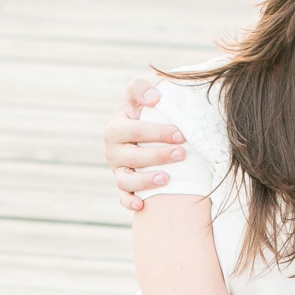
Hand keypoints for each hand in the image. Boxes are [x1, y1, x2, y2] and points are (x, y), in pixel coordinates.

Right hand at [104, 77, 184, 210]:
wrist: (140, 137)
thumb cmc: (143, 114)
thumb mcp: (138, 97)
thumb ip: (140, 88)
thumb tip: (154, 98)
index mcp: (114, 129)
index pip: (134, 130)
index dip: (157, 132)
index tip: (181, 135)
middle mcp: (112, 151)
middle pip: (132, 157)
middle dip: (158, 156)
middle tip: (182, 154)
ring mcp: (117, 171)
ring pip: (125, 181)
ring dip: (145, 182)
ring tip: (167, 178)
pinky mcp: (122, 188)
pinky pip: (122, 199)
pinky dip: (129, 203)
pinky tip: (142, 205)